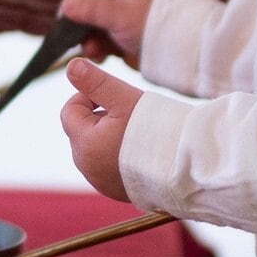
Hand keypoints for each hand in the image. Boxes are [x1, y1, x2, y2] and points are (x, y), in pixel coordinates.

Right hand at [57, 0, 156, 64]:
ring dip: (88, 40)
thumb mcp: (118, 14)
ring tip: (92, 51)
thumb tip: (65, 6)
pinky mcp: (123, 40)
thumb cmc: (152, 24)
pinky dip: (99, 50)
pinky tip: (101, 57)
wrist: (177, 50)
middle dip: (80, 24)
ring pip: (93, 28)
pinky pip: (103, 43)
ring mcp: (121, 22)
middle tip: (75, 37)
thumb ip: (91, 9)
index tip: (67, 11)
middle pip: (87, 7)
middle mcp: (120, 1)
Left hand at [59, 55, 142, 201]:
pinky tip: (142, 153)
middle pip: (83, 130)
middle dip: (101, 117)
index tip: (115, 97)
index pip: (70, 110)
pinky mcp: (115, 190)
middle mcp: (86, 166)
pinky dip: (118, 156)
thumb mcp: (124, 99)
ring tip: (138, 135)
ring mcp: (100, 181)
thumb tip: (71, 66)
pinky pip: (108, 166)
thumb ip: (95, 82)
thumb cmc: (156, 130)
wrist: (186, 169)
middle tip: (131, 117)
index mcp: (84, 144)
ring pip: (95, 148)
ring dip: (109, 137)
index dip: (90, 97)